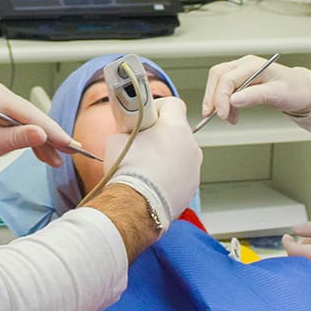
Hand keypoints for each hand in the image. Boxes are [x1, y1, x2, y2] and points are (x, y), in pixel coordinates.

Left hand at [0, 82, 72, 168]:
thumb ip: (18, 139)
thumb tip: (41, 134)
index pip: (31, 115)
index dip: (53, 131)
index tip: (69, 143)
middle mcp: (1, 94)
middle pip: (36, 117)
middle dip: (54, 136)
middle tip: (73, 151)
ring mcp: (4, 102)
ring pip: (33, 122)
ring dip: (46, 141)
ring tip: (60, 159)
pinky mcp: (6, 111)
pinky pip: (25, 125)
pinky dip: (35, 140)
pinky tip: (48, 154)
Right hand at [104, 97, 201, 230]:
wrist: (135, 206)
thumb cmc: (128, 172)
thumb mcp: (116, 140)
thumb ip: (128, 130)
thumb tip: (127, 133)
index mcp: (175, 127)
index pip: (173, 104)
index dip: (157, 107)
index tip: (145, 116)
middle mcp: (190, 145)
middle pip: (178, 131)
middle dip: (161, 134)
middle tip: (142, 143)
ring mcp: (194, 168)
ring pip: (181, 154)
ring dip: (167, 156)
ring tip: (146, 167)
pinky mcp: (192, 187)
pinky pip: (182, 174)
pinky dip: (170, 176)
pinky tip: (153, 182)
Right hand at [201, 55, 310, 123]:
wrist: (303, 91)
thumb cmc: (295, 90)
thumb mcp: (278, 94)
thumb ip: (256, 96)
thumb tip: (234, 100)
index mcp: (254, 65)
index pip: (228, 78)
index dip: (221, 98)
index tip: (222, 114)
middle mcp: (245, 65)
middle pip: (217, 76)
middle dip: (212, 97)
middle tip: (212, 116)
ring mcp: (241, 72)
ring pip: (218, 82)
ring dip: (217, 101)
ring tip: (227, 118)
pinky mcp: (240, 81)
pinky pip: (224, 89)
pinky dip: (224, 104)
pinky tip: (231, 115)